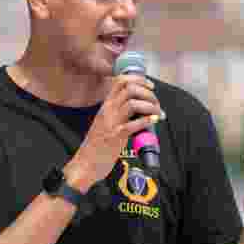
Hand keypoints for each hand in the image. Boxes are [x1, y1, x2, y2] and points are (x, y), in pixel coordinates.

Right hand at [65, 74, 162, 191]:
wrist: (86, 163)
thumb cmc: (98, 145)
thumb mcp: (106, 122)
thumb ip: (119, 112)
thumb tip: (140, 107)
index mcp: (106, 105)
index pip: (120, 81)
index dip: (139, 79)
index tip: (150, 86)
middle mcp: (108, 110)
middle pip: (130, 88)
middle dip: (148, 94)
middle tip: (156, 104)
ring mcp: (111, 122)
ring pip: (133, 103)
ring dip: (150, 106)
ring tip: (158, 114)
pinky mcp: (116, 136)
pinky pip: (134, 124)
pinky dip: (147, 120)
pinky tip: (154, 121)